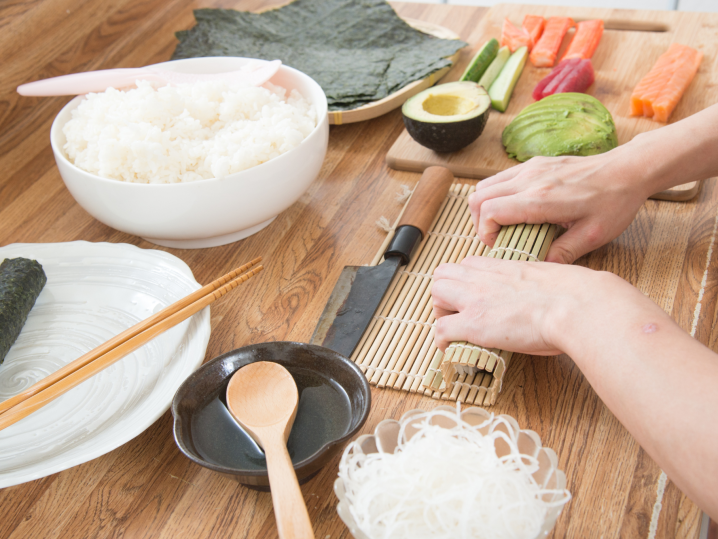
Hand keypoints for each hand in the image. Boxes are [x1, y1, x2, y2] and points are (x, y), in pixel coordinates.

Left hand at [431, 256, 643, 354]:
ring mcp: (475, 300)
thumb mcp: (550, 279)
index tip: (472, 296)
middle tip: (457, 313)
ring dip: (441, 312)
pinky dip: (441, 340)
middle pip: (442, 275)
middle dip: (445, 294)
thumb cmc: (576, 295)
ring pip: (435, 296)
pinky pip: (440, 330)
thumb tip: (544, 295)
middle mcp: (484, 279)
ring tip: (455, 329)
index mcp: (503, 267)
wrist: (577, 306)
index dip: (464, 280)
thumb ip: (536, 283)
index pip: (467, 264)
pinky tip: (452, 349)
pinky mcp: (473, 324)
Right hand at [468, 150, 649, 263]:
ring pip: (485, 185)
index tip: (499, 245)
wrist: (629, 170)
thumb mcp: (592, 236)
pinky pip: (501, 178)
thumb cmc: (614, 202)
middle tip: (497, 238)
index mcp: (542, 199)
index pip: (490, 211)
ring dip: (486, 207)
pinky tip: (515, 208)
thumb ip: (562, 253)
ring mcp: (531, 168)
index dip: (485, 233)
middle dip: (480, 222)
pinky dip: (497, 194)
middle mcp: (531, 179)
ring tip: (503, 224)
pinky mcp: (534, 163)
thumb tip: (539, 266)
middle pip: (479, 197)